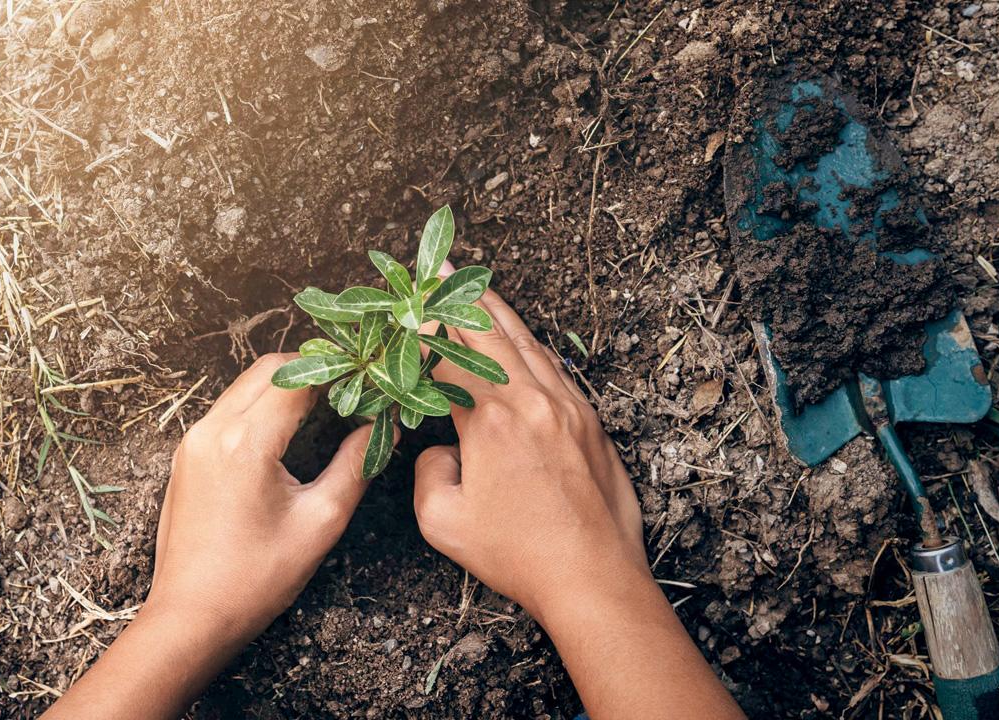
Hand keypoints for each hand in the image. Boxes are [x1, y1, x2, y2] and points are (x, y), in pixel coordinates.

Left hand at [146, 352, 376, 638]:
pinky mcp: (186, 456)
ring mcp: (192, 441)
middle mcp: (212, 430)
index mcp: (245, 442)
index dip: (338, 371)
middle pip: (267, 369)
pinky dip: (260, 406)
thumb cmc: (256, 579)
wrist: (190, 617)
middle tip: (351, 388)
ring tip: (326, 406)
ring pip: (245, 386)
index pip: (298, 377)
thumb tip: (384, 429)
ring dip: (285, 386)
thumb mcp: (320, 522)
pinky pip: (227, 410)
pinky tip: (288, 430)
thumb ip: (356, 466)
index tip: (368, 378)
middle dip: (313, 369)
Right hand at [413, 267, 743, 719]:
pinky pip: (554, 367)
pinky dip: (530, 345)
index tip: (405, 309)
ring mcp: (568, 406)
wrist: (593, 576)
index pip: (449, 358)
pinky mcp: (590, 421)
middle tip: (439, 269)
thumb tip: (438, 449)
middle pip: (491, 333)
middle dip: (460, 297)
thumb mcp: (444, 522)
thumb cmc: (518, 554)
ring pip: (528, 343)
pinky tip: (520, 339)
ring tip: (475, 286)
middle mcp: (533, 401)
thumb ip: (427, 472)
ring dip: (498, 312)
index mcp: (491, 421)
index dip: (424, 332)